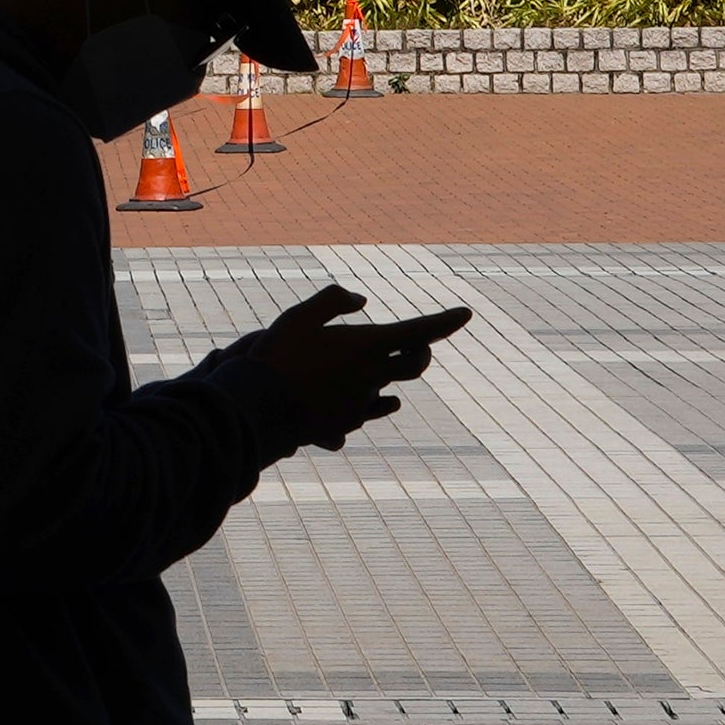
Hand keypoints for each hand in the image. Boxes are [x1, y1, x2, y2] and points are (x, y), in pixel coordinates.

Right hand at [246, 285, 468, 449]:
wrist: (258, 408)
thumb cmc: (276, 356)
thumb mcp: (299, 316)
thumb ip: (333, 301)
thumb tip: (362, 300)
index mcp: (366, 346)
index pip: (419, 331)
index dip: (445, 321)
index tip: (466, 313)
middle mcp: (371, 376)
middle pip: (415, 364)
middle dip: (421, 351)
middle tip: (418, 343)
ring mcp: (361, 404)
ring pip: (390, 388)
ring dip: (388, 376)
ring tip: (374, 369)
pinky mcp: (346, 424)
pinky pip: (365, 410)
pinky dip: (362, 398)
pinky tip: (345, 394)